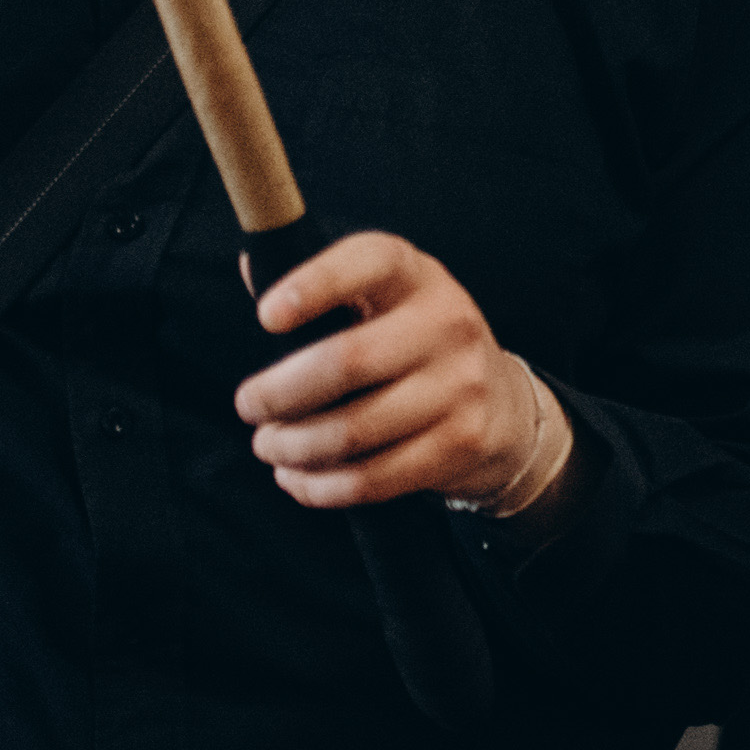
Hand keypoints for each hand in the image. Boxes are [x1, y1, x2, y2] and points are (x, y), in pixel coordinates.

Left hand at [235, 230, 558, 511]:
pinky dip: (319, 486)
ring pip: (351, 431)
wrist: (500, 398)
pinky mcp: (462, 443)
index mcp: (416, 276)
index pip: (368, 263)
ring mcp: (461, 386)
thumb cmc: (411, 343)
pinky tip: (298, 477)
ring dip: (291, 448)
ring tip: (271, 445)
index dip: (315, 286)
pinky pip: (372, 478)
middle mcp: (448, 323)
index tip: (267, 317)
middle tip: (249, 406)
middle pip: (345, 362)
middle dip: (276, 395)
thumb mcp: (380, 298)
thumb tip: (252, 269)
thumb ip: (321, 287)